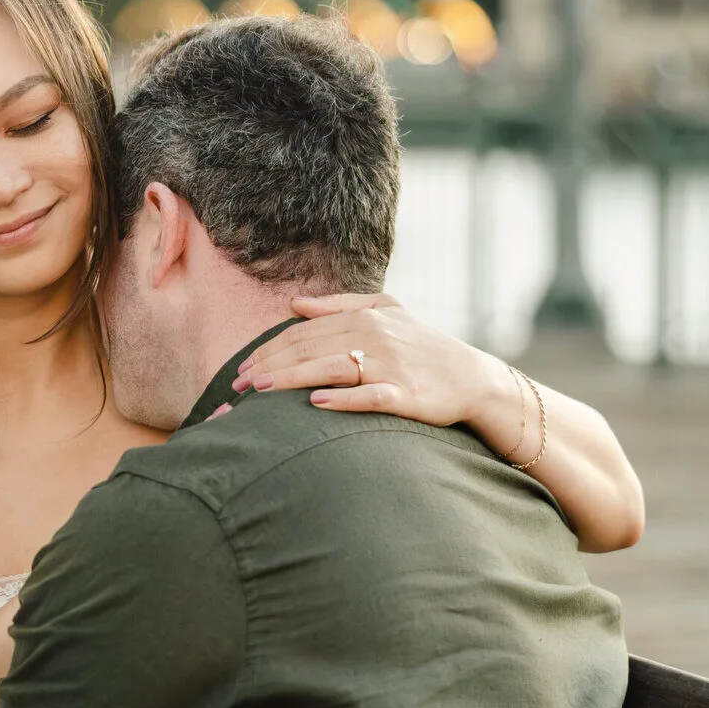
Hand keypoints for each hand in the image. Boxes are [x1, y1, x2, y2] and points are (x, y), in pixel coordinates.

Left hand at [233, 294, 505, 427]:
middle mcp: (375, 337)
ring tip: (261, 391)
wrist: (471, 377)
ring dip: (293, 379)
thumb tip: (295, 303)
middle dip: (270, 366)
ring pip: (332, 369)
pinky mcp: (406, 394)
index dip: (270, 349)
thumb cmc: (422, 346)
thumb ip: (339, 306)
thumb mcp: (386, 313)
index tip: (242, 367)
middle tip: (237, 384)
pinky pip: (370, 397)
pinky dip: (343, 399)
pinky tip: (316, 404)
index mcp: (365, 318)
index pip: (305, 333)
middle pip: (311, 349)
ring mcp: (391, 366)